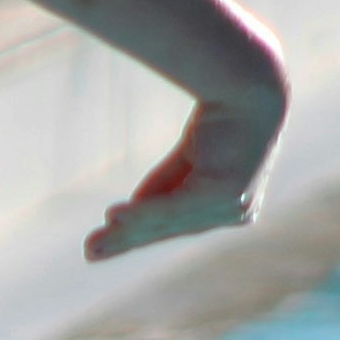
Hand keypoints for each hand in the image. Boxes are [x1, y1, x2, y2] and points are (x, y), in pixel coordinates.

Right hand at [85, 94, 280, 263]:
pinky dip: (142, 213)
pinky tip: (113, 215)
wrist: (249, 88)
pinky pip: (174, 207)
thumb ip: (163, 186)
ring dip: (129, 230)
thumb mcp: (187, 156)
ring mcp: (233, 206)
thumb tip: (124, 215)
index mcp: (233, 205)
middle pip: (171, 227)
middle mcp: (238, 212)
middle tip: (91, 251)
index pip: (180, 221)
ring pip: (169, 221)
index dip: (143, 230)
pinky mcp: (224, 194)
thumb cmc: (222, 117)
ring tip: (94, 243)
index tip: (106, 240)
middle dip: (128, 239)